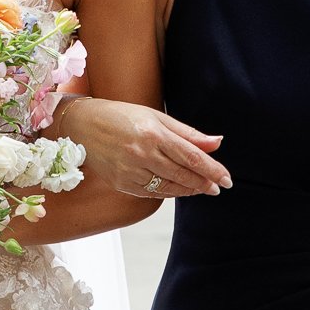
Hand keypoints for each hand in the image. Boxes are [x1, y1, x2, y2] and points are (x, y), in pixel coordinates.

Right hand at [54, 96, 228, 199]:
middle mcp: (142, 153)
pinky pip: (152, 193)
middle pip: (183, 175)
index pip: (191, 157)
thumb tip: (217, 144)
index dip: (212, 170)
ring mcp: (130, 171)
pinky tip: (178, 188)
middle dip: (204, 183)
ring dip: (189, 190)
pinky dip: (169, 192)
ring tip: (201, 188)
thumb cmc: (121, 116)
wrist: (82, 125)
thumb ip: (187, 133)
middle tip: (218, 187)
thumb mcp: (156, 117)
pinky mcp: (121, 183)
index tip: (227, 179)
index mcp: (153, 133)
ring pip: (169, 187)